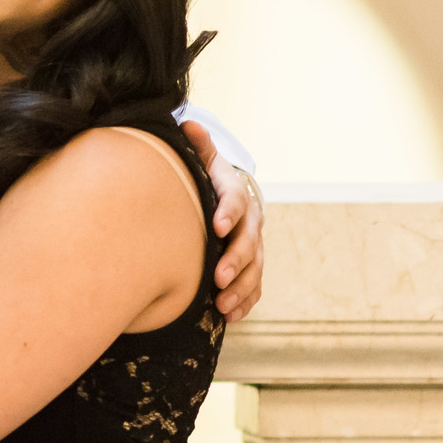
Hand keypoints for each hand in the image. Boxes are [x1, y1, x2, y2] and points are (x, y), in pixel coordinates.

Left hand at [181, 120, 262, 322]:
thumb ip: (198, 147)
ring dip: (241, 289)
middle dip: (236, 260)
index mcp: (236, 195)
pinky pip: (254, 288)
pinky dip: (245, 304)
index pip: (235, 201)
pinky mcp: (251, 269)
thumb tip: (187, 124)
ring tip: (223, 305)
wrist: (229, 201)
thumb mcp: (204, 161)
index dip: (228, 212)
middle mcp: (250, 223)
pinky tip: (231, 317)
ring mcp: (253, 248)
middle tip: (220, 277)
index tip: (217, 226)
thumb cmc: (208, 182)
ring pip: (255, 270)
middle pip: (249, 243)